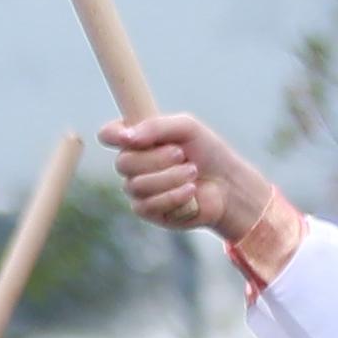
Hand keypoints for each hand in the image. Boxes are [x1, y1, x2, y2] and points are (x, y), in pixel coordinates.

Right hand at [103, 111, 300, 280]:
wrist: (229, 185)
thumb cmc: (208, 152)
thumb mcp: (187, 128)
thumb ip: (156, 126)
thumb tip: (126, 137)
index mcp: (137, 139)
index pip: (108, 134)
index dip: (113, 135)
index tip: (129, 136)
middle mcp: (132, 164)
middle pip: (122, 162)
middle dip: (157, 159)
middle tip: (182, 154)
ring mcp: (137, 189)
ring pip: (136, 184)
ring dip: (171, 177)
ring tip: (193, 172)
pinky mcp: (147, 211)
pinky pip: (148, 204)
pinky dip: (174, 196)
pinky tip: (191, 191)